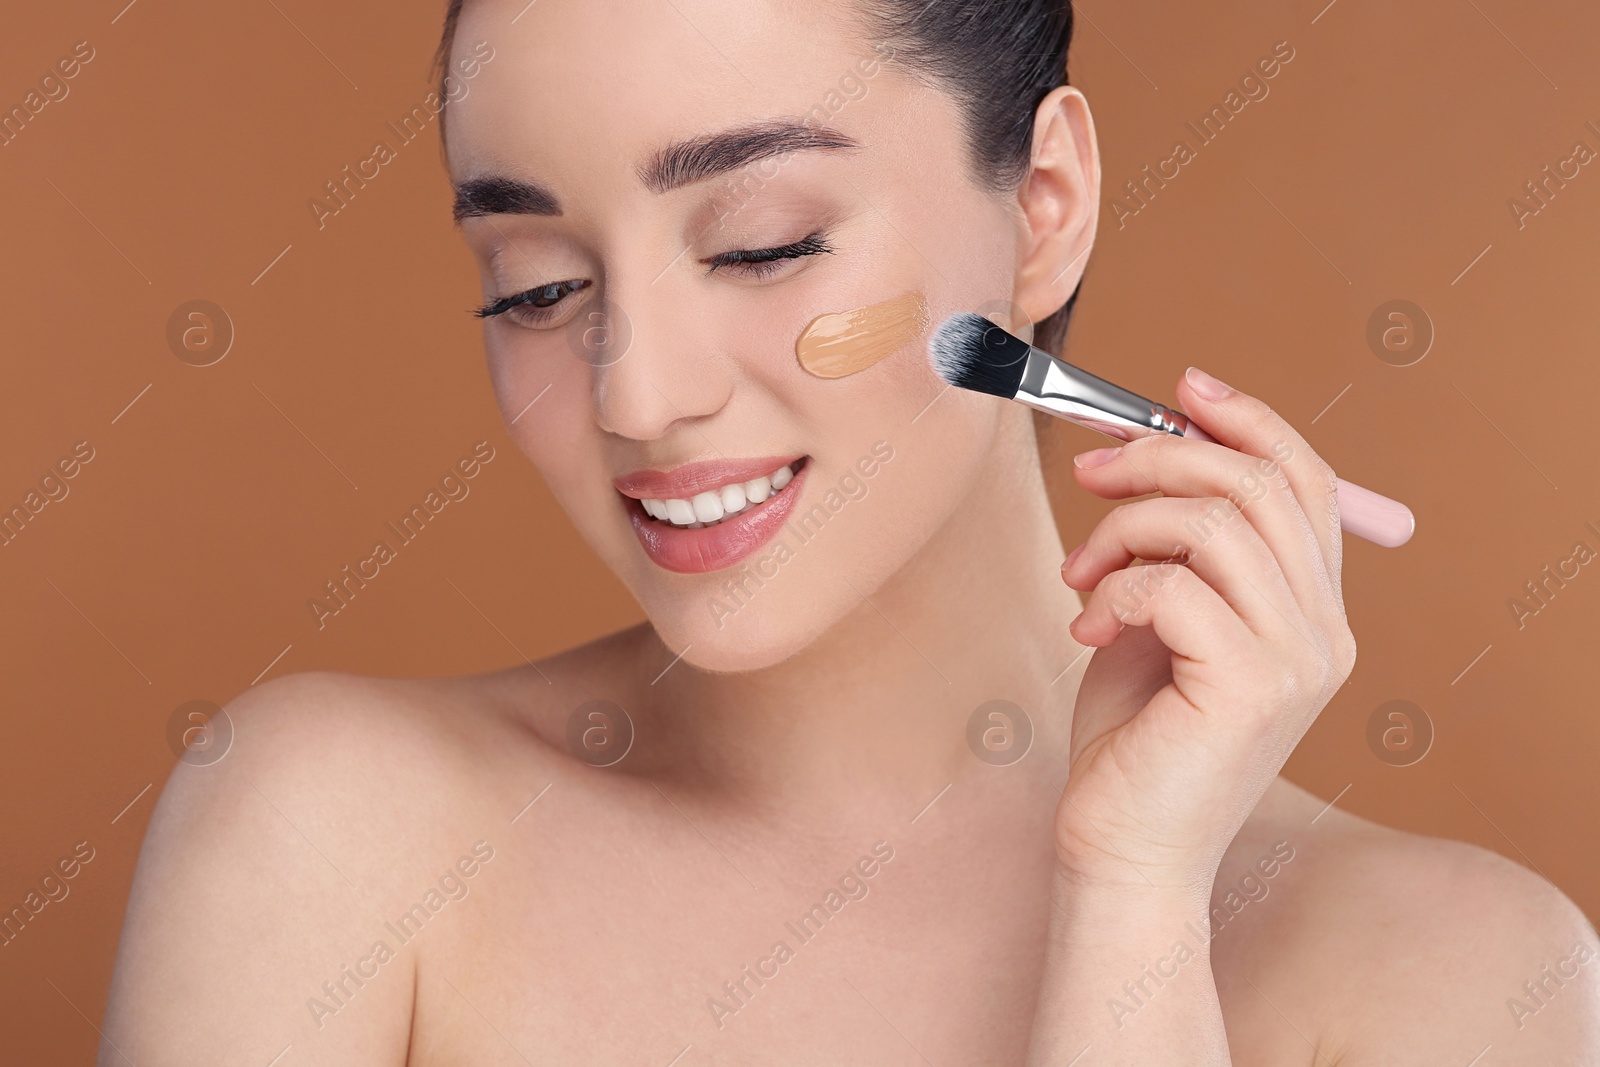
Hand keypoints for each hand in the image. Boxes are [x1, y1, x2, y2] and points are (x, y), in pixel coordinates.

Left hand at [1054, 366, 1356, 896]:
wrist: (1124, 847)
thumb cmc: (1134, 737)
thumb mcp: (1158, 619)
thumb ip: (1176, 547)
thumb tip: (1150, 445)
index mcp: (1314, 612)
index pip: (1303, 481)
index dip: (1245, 419)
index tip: (1180, 387)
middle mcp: (1326, 633)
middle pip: (1260, 483)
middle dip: (1160, 456)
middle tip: (1088, 470)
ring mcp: (1298, 661)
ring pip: (1216, 523)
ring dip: (1125, 528)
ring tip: (1080, 574)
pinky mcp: (1251, 687)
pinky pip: (1174, 586)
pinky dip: (1113, 590)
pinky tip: (1086, 631)